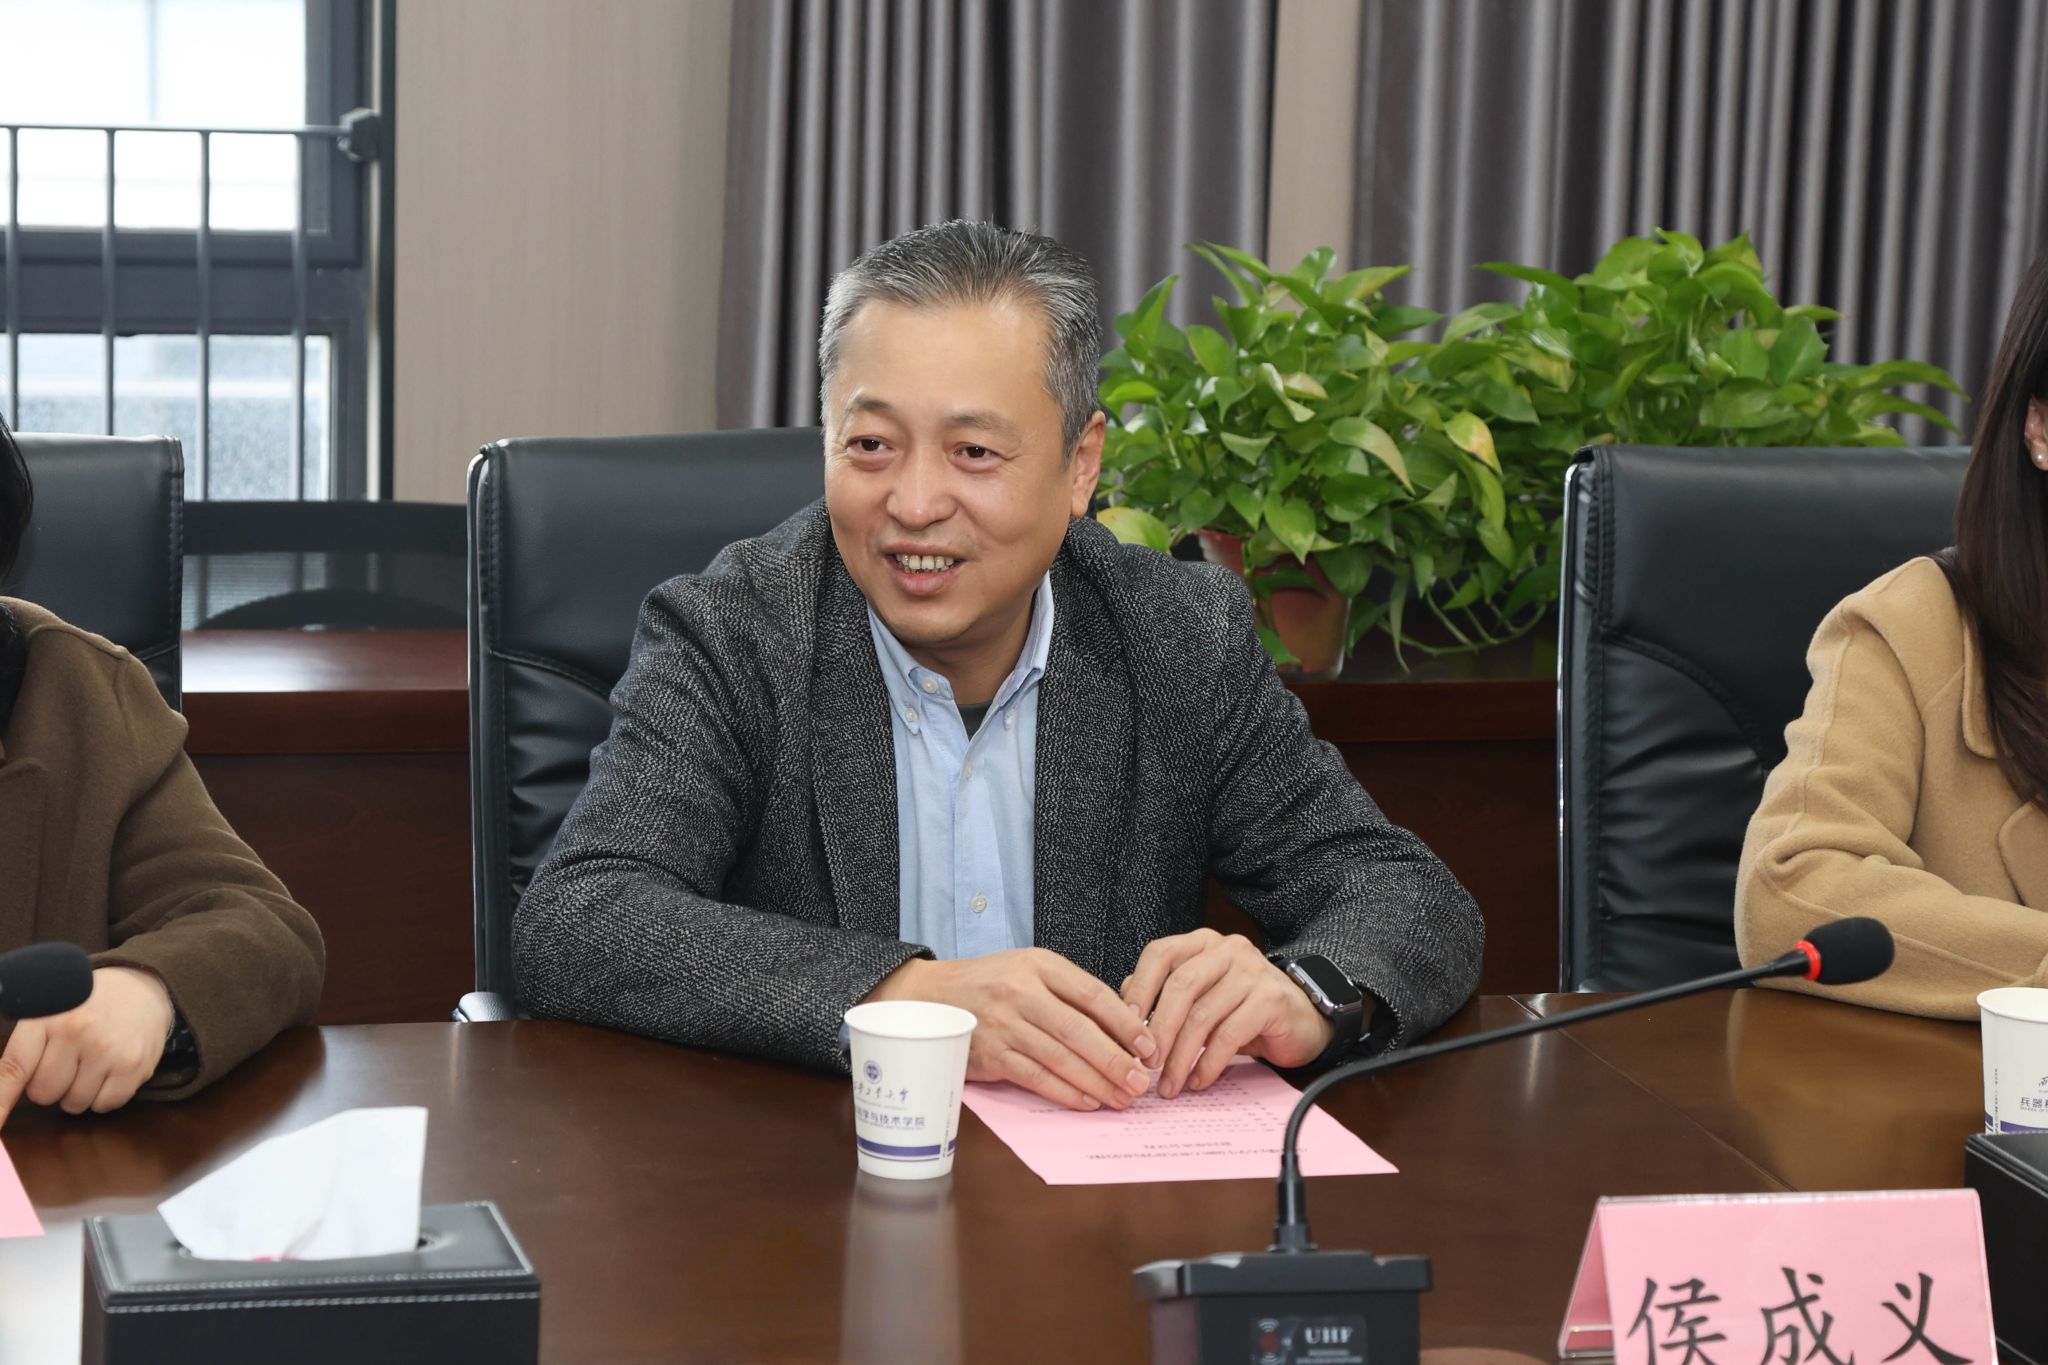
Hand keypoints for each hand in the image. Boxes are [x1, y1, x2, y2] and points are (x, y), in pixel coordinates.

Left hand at [0, 967, 174, 1127]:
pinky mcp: (134, 1065)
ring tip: (91, 1065)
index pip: (15, 1068)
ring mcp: (107, 1049)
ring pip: (74, 1103)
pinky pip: (106, 1105)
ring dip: (79, 1093)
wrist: (142, 985)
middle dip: (51, 1087)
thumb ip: (24, 1049)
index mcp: (47, 1018)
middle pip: (44, 1093)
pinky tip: (111, 1072)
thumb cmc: (86, 1005)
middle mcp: (76, 1032)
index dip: (0, 1101)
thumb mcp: (49, 1012)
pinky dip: (105, 1097)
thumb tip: (1, 1095)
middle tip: (67, 1065)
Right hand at [863, 950, 1156, 1111]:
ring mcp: (1003, 1024)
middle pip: (1080, 1030)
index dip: (1125, 1023)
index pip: (1092, 994)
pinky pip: (1036, 1077)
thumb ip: (1069, 992)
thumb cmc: (990, 983)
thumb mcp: (1029, 969)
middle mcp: (1021, 991)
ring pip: (1061, 1058)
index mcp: (1038, 965)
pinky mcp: (990, 1054)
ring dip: (1097, 1082)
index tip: (1149, 1046)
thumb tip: (1124, 1026)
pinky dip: (1065, 1092)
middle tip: (1142, 1082)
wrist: (930, 997)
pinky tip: (1088, 1101)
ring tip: (1122, 1098)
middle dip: (1116, 1060)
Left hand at [1120, 930, 1335, 1097]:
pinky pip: (1229, 1035)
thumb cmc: (1243, 1009)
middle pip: (1180, 986)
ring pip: (1203, 1015)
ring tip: (1170, 1083)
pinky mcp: (1271, 999)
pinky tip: (1198, 1080)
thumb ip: (1165, 993)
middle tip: (1145, 1064)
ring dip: (1181, 1056)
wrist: (1301, 1020)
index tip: (1125, 1026)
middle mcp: (1228, 950)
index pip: (1160, 954)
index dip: (1139, 989)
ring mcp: (1252, 971)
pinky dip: (1209, 1063)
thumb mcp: (1202, 996)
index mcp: (1203, 943)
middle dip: (1159, 1030)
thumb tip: (1124, 1002)